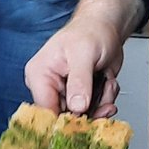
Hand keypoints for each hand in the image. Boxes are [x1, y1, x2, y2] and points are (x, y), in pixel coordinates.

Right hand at [24, 0, 143, 117]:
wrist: (108, 25)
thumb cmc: (91, 31)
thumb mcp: (84, 54)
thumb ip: (79, 81)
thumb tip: (77, 107)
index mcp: (40, 75)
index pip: (45, 111)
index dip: (64, 121)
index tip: (84, 122)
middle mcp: (50, 86)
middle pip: (65, 117)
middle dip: (89, 111)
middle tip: (106, 104)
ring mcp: (66, 91)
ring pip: (82, 115)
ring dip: (101, 103)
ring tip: (107, 84)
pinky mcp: (82, 93)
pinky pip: (94, 108)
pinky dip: (105, 99)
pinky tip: (108, 83)